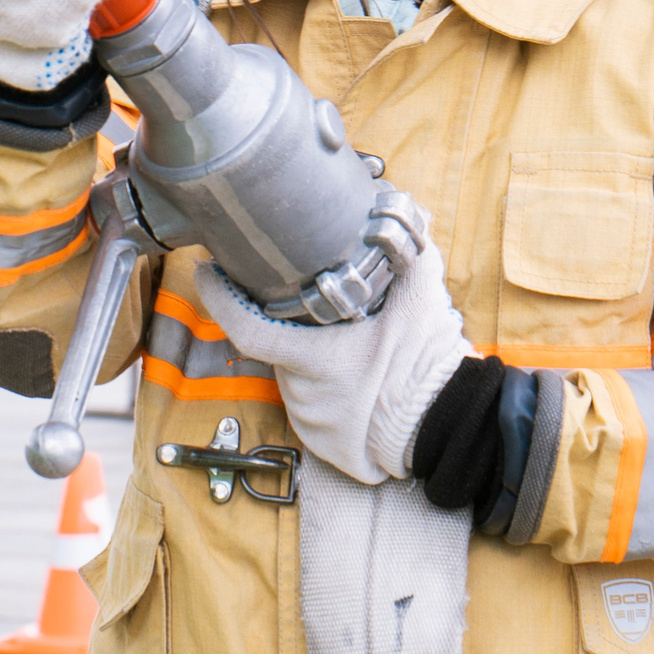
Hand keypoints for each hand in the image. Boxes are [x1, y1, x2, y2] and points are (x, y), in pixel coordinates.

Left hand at [193, 196, 474, 484]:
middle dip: (289, 327)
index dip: (220, 299)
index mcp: (316, 358)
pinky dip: (321, 390)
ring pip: (292, 379)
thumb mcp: (421, 301)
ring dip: (308, 360)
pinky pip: (309, 408)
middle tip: (320, 312)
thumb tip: (406, 211)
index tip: (207, 273)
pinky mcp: (319, 442)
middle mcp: (303, 392)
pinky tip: (349, 381)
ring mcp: (309, 421)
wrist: (445, 428)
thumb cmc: (427, 370)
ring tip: (345, 347)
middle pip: (277, 349)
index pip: (246, 327)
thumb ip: (409, 252)